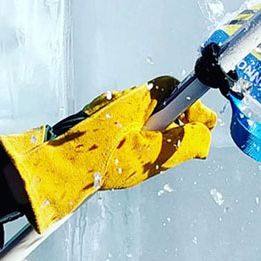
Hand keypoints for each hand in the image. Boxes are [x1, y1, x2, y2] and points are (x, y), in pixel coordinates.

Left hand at [0, 77, 214, 232]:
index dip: (195, 107)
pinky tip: (132, 165)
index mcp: (137, 99)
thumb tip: (206, 136)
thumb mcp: (148, 154)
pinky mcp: (99, 129)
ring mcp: (109, 114)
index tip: (206, 126)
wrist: (53, 171)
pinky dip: (140, 145)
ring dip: (158, 138)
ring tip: (154, 162)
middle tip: (184, 148)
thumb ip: (183, 143)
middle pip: (163, 105)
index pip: (176, 89)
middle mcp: (123, 100)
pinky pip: (130, 131)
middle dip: (178, 125)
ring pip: (147, 121)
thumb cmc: (98, 160)